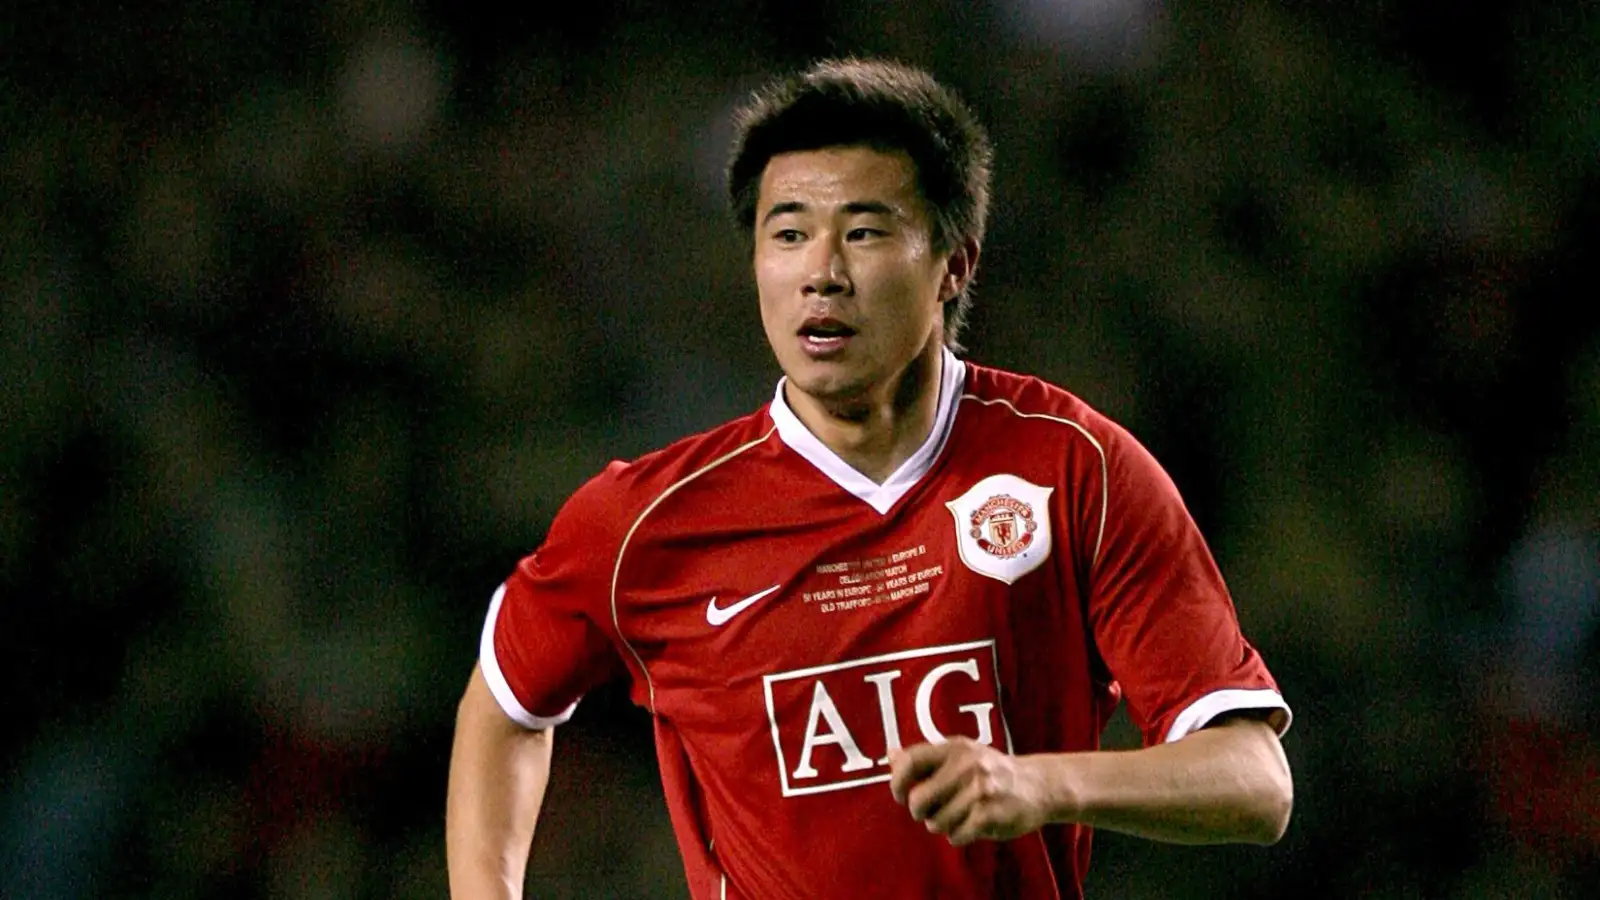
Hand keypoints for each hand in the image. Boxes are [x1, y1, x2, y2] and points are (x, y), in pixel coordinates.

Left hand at [888, 738, 1049, 846]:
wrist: (1037, 785)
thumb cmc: (990, 770)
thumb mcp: (961, 754)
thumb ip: (926, 756)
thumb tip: (891, 755)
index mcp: (954, 748)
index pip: (910, 762)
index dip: (898, 783)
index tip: (901, 794)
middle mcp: (966, 765)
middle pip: (918, 800)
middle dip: (920, 812)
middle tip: (931, 811)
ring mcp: (979, 790)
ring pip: (935, 822)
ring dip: (942, 825)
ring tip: (957, 816)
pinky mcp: (990, 814)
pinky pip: (956, 836)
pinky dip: (958, 836)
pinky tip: (970, 825)